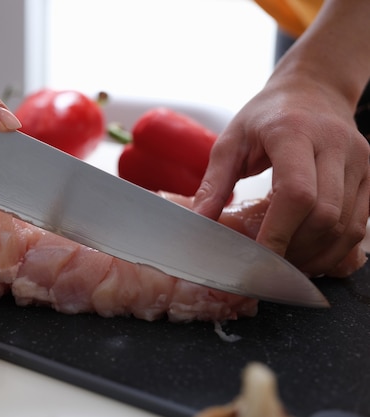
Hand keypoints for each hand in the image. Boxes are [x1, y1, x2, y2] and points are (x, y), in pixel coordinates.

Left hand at [193, 76, 369, 275]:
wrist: (312, 89)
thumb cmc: (266, 116)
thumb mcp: (231, 140)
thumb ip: (214, 182)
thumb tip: (200, 223)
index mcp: (295, 133)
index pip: (296, 193)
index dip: (278, 233)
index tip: (257, 259)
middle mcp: (336, 146)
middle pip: (324, 215)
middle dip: (295, 249)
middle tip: (266, 266)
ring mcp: (361, 161)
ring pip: (347, 226)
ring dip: (315, 254)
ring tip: (285, 264)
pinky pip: (360, 224)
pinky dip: (335, 248)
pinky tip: (309, 254)